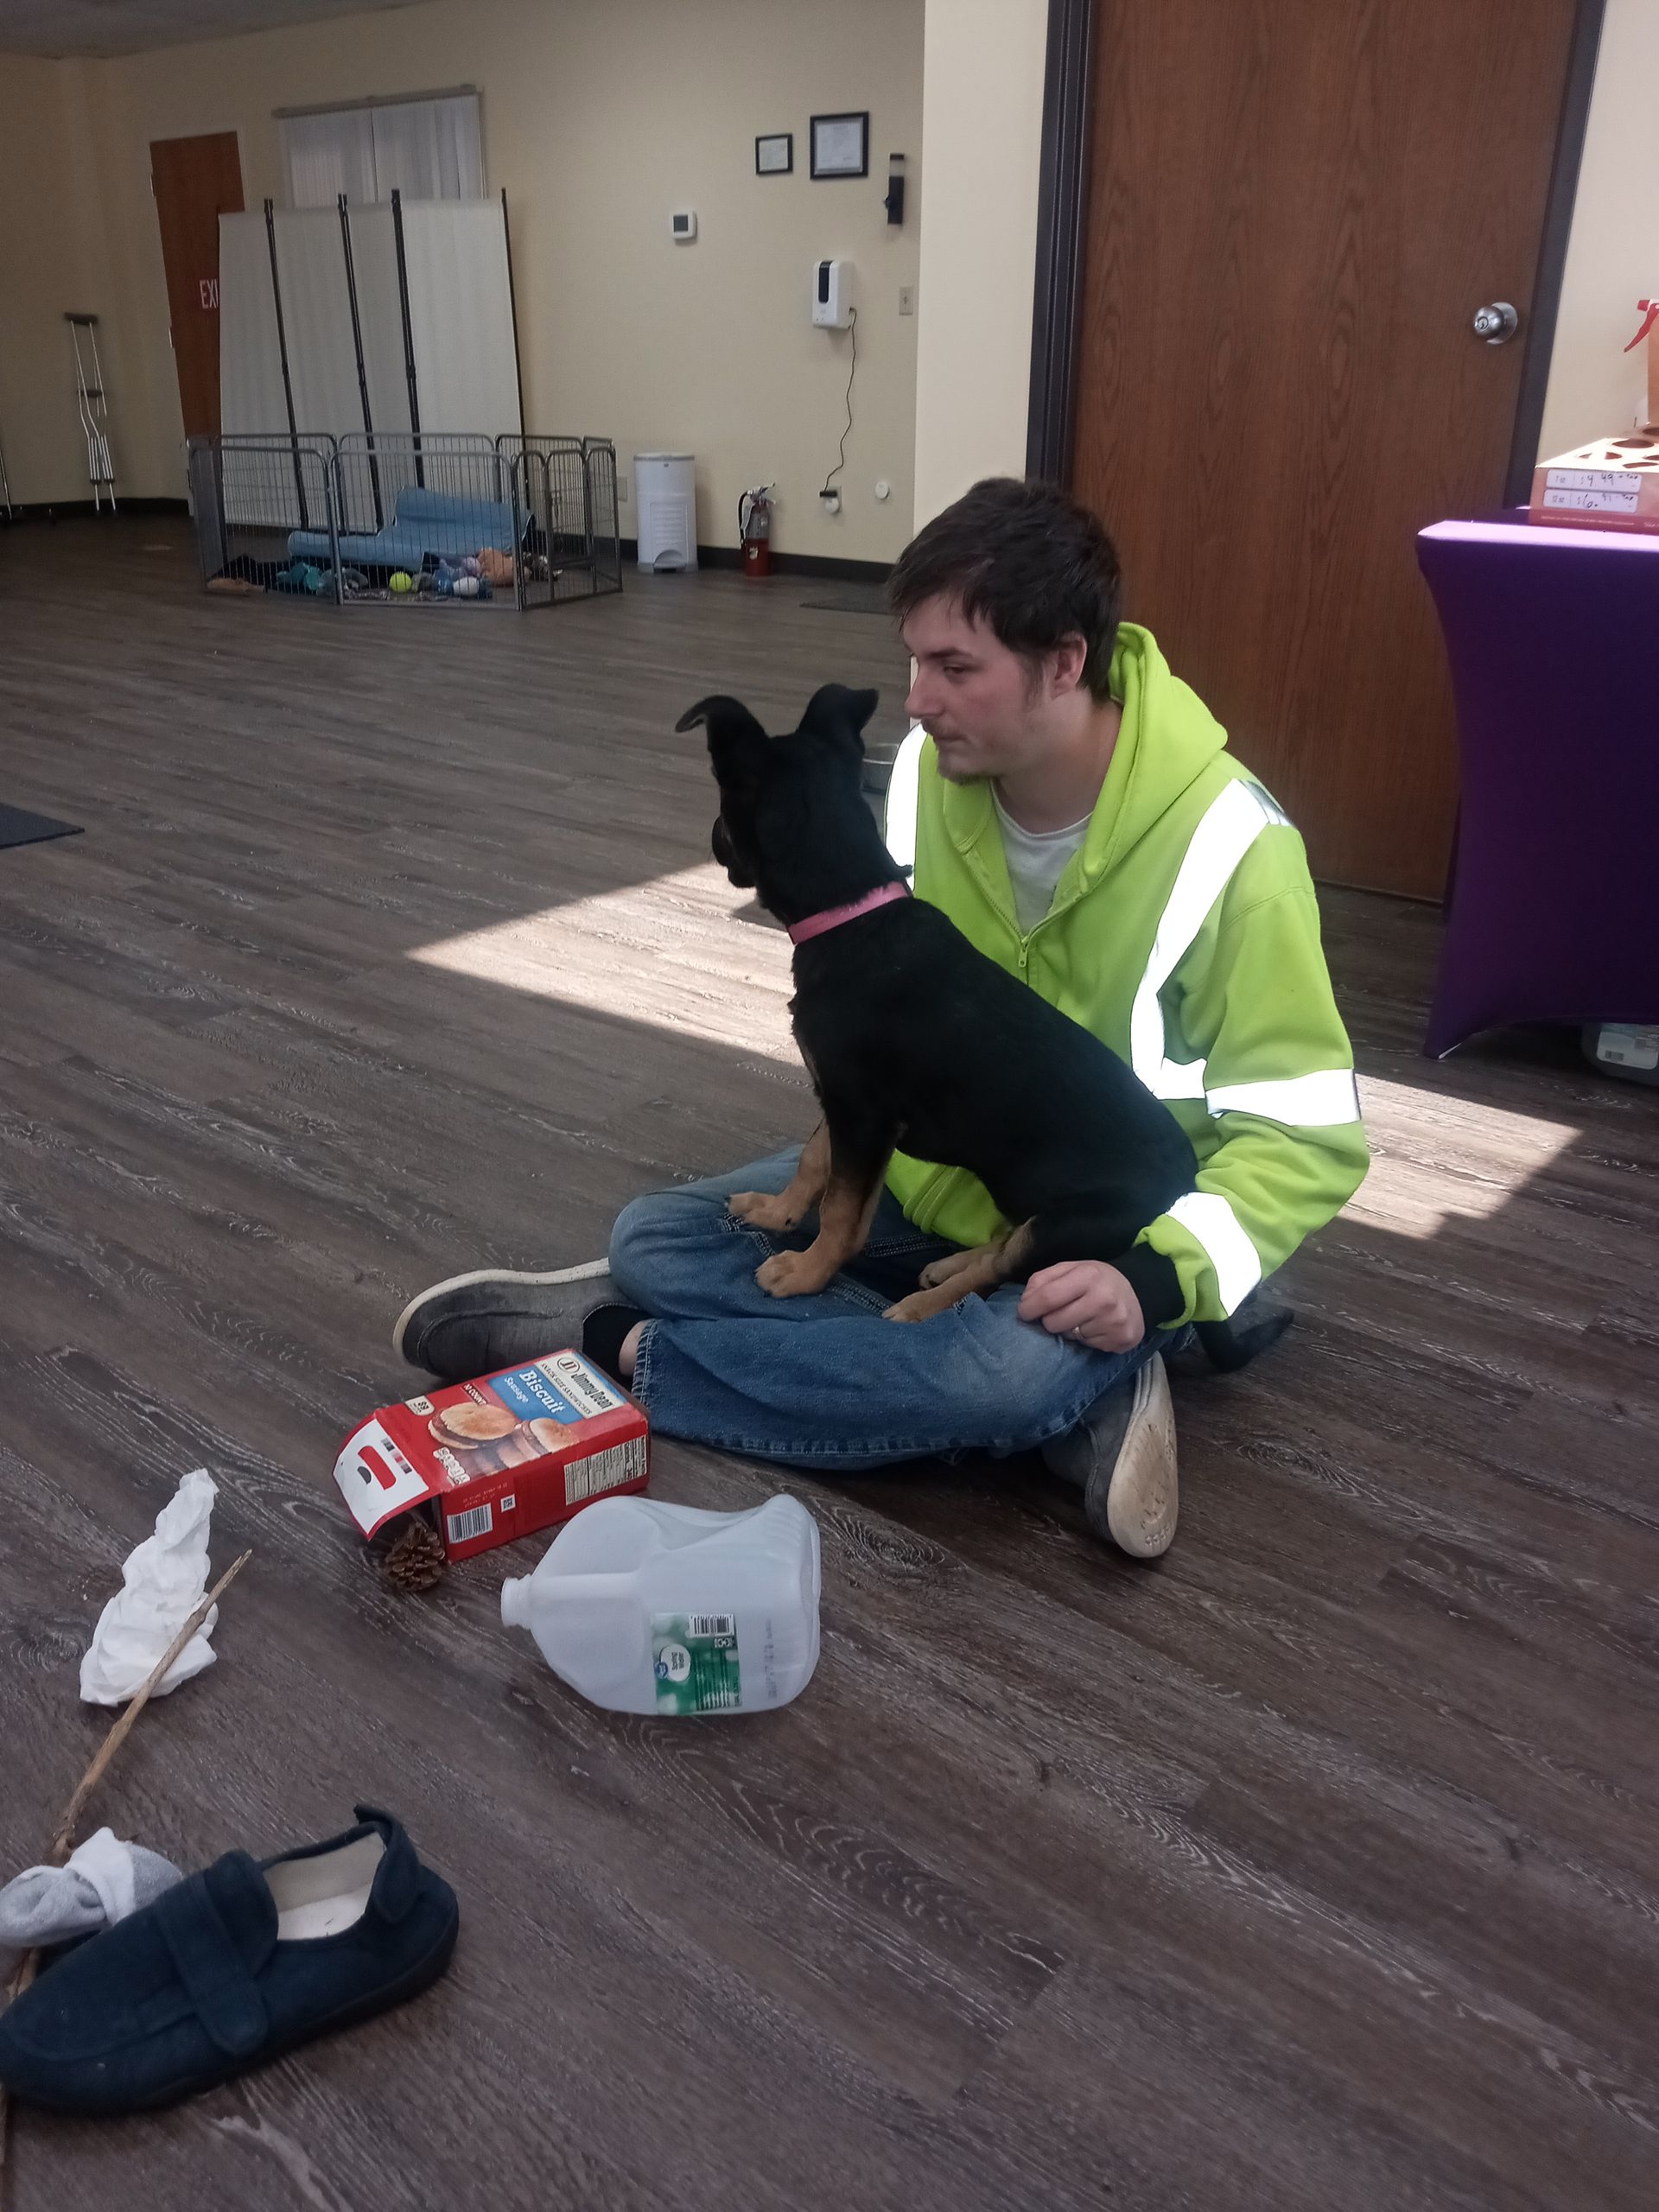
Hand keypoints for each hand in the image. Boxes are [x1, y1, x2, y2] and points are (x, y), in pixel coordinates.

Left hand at [1019, 1260, 1144, 1352]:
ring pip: (1068, 1337)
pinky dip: (1085, 1338)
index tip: (1023, 1312)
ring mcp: (1113, 1322)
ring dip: (1067, 1329)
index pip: (1047, 1297)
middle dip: (1048, 1319)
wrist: (1138, 1293)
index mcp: (1088, 1276)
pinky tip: (1095, 1326)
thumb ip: (1043, 1280)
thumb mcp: (1070, 1269)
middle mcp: (1103, 1299)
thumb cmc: (1096, 1280)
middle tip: (1059, 1313)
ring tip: (1081, 1317)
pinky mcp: (1120, 1340)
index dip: (1029, 1307)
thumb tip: (1025, 1302)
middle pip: (1053, 1322)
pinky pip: (1086, 1346)